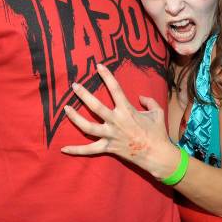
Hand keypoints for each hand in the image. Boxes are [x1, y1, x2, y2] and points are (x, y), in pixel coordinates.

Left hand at [61, 63, 179, 178]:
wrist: (157, 155)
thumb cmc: (158, 132)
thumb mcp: (158, 112)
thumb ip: (149, 101)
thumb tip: (140, 97)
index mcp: (127, 111)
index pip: (115, 89)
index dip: (107, 76)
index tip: (99, 66)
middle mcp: (116, 122)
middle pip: (95, 107)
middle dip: (83, 95)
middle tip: (74, 86)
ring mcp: (110, 136)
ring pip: (88, 127)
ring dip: (75, 118)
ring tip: (66, 108)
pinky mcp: (108, 148)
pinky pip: (89, 149)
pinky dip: (76, 150)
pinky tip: (63, 148)